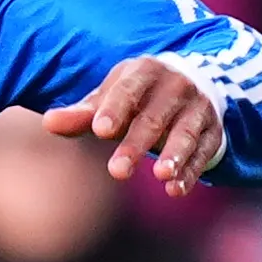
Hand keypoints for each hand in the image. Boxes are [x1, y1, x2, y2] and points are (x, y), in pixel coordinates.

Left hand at [44, 59, 227, 192]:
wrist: (191, 83)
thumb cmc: (136, 96)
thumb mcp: (109, 98)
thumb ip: (82, 114)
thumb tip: (50, 123)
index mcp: (145, 72)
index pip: (128, 90)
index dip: (115, 108)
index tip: (99, 130)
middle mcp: (176, 86)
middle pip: (153, 118)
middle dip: (136, 144)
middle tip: (117, 171)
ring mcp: (198, 108)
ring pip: (185, 133)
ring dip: (174, 155)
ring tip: (160, 175)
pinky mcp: (212, 131)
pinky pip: (203, 152)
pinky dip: (191, 171)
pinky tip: (175, 189)